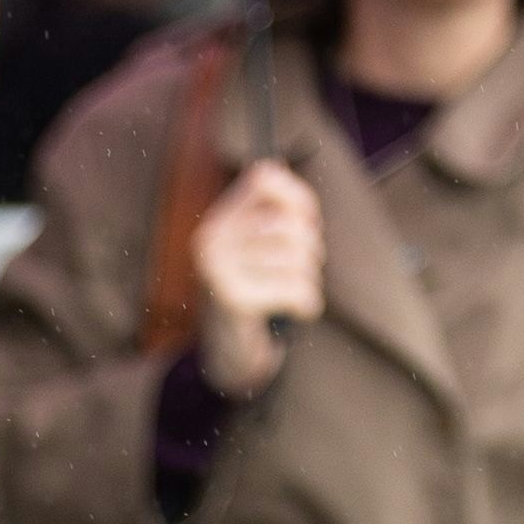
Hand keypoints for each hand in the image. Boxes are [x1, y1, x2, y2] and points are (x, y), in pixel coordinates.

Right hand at [190, 156, 324, 396]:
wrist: (227, 345)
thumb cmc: (255, 284)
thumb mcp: (261, 243)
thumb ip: (280, 214)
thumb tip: (305, 211)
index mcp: (219, 218)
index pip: (264, 178)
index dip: (297, 196)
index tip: (308, 220)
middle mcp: (211, 239)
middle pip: (289, 225)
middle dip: (312, 247)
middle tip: (308, 265)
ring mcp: (217, 270)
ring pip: (295, 259)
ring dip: (311, 278)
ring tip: (301, 289)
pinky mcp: (232, 301)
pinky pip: (293, 289)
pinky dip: (309, 302)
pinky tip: (304, 309)